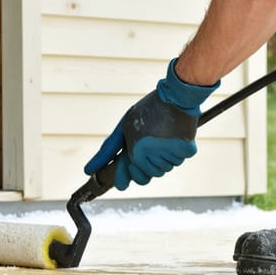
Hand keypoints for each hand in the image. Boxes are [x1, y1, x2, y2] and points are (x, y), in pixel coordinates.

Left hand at [84, 59, 219, 189]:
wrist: (175, 96)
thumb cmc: (147, 110)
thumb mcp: (123, 127)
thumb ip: (108, 150)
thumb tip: (88, 171)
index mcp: (137, 150)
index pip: (136, 178)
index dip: (133, 176)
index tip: (130, 171)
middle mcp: (154, 154)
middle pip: (152, 174)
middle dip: (150, 164)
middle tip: (150, 146)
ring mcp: (171, 153)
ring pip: (166, 168)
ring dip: (163, 157)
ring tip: (162, 137)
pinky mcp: (187, 149)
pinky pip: (180, 159)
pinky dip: (177, 151)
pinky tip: (173, 136)